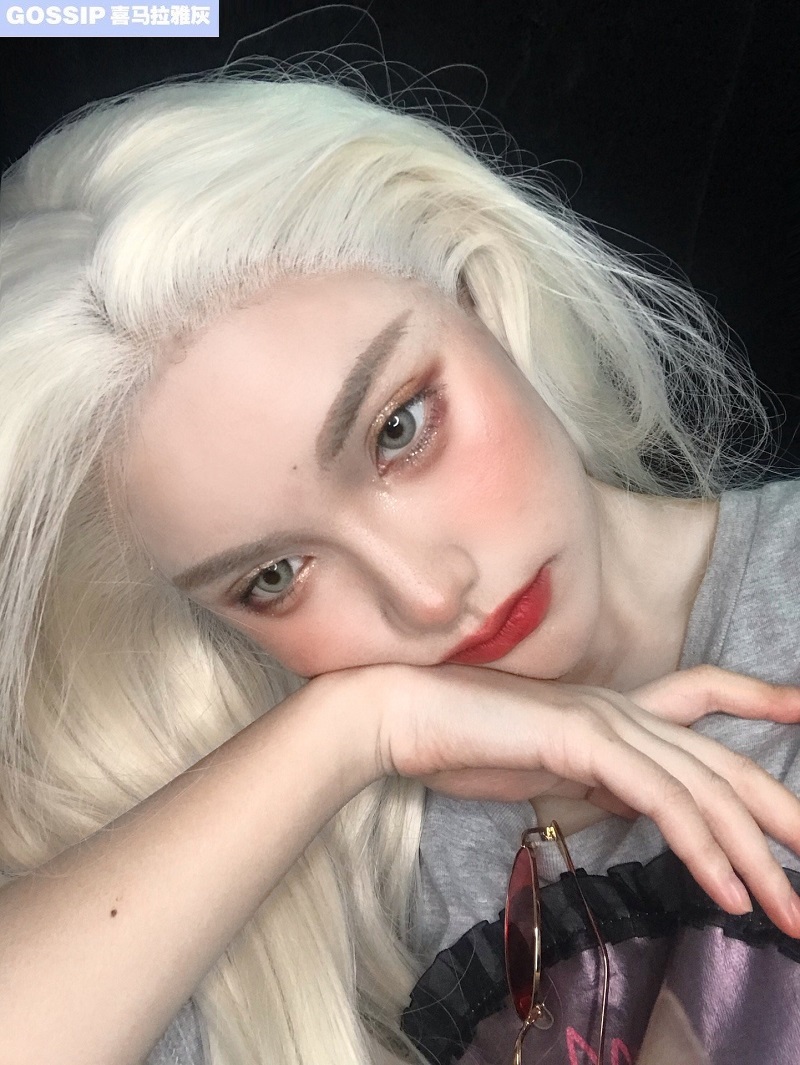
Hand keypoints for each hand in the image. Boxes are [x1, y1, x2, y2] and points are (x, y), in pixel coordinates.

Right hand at [368, 663, 799, 936]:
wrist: (407, 716)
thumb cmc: (468, 742)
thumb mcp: (550, 764)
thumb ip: (601, 776)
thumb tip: (641, 802)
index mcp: (617, 709)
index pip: (705, 691)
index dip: (760, 696)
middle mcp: (624, 708)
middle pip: (724, 760)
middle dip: (781, 813)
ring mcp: (606, 721)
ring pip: (704, 787)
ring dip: (755, 855)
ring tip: (789, 910)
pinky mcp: (583, 741)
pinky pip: (660, 800)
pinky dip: (701, 848)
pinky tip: (728, 891)